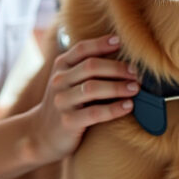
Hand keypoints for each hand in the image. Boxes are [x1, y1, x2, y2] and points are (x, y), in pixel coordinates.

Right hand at [22, 34, 137, 163]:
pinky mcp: (67, 122)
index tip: (121, 42)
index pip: (82, 49)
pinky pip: (94, 113)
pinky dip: (114, 109)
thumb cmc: (67, 103)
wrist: (42, 135)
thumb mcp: (70, 81)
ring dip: (118, 87)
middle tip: (137, 73)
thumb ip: (86, 67)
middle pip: (91, 67)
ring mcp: (62, 101)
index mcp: (61, 66)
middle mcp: (59, 81)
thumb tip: (121, 53)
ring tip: (135, 88)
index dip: (102, 44)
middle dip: (117, 68)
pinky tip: (128, 106)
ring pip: (92, 88)